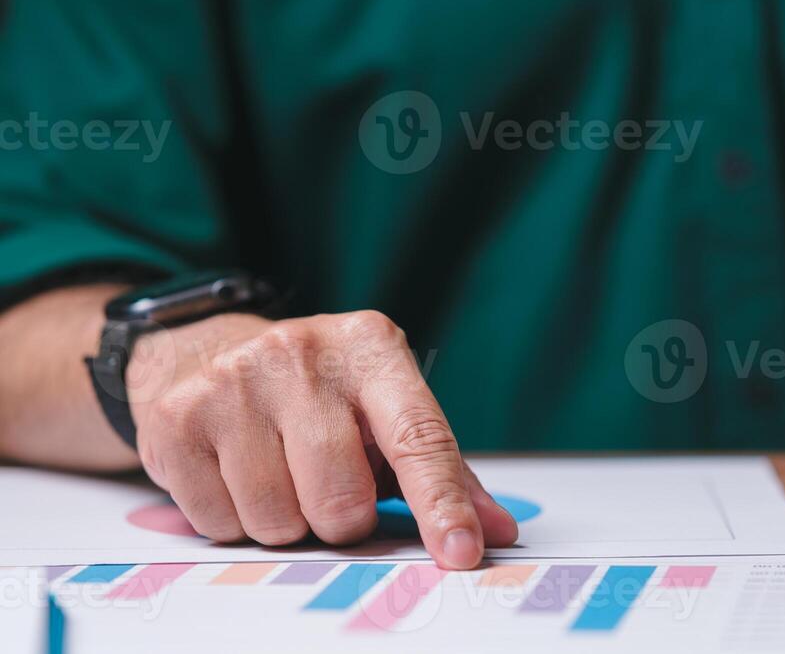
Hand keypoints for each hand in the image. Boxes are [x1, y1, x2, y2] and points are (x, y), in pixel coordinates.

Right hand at [126, 310, 515, 567]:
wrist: (203, 347)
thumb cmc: (316, 392)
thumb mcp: (382, 406)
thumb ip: (442, 468)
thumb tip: (495, 529)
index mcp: (371, 347)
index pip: (418, 436)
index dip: (441, 503)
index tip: (463, 551)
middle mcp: (303, 355)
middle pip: (341, 497)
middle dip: (342, 518)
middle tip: (329, 488)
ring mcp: (234, 382)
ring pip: (278, 519)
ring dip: (286, 521)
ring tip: (279, 474)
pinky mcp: (177, 418)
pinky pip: (218, 522)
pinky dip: (233, 519)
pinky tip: (233, 472)